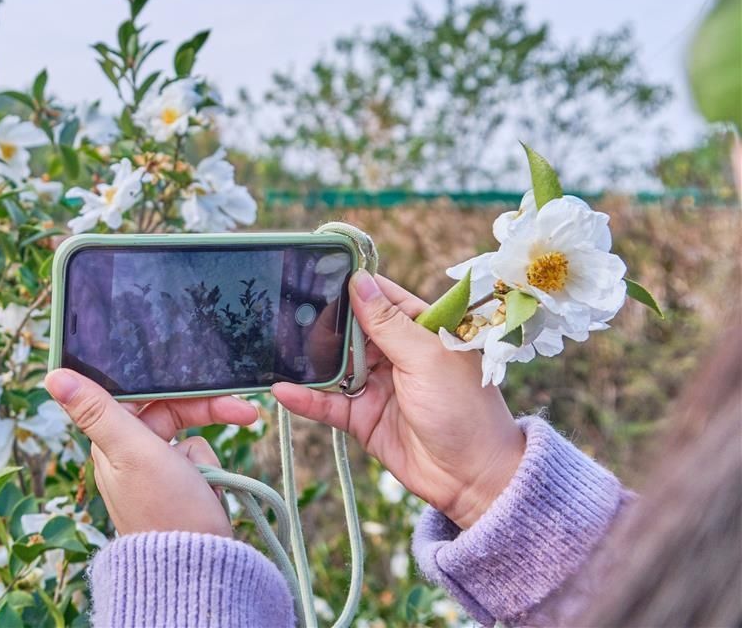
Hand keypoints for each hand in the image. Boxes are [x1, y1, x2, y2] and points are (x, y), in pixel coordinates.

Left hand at [45, 368, 257, 535]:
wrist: (201, 567)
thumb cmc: (164, 511)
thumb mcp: (132, 452)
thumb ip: (96, 410)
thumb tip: (52, 377)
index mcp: (109, 440)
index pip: (140, 393)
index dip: (170, 382)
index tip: (200, 375)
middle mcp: (129, 453)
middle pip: (171, 410)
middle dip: (207, 415)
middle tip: (245, 413)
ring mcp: (155, 471)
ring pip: (192, 437)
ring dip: (206, 458)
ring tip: (206, 483)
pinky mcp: (178, 486)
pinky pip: (201, 461)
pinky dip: (211, 473)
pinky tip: (209, 494)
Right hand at [273, 270, 525, 528]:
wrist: (474, 478)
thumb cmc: (464, 410)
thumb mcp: (426, 357)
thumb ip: (387, 322)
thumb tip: (359, 280)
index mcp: (419, 329)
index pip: (380, 297)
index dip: (351, 284)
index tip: (315, 270)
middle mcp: (395, 353)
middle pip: (349, 329)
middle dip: (321, 321)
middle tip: (285, 310)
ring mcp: (376, 385)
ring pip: (333, 364)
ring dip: (308, 359)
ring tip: (276, 345)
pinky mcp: (361, 417)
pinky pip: (327, 403)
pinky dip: (306, 398)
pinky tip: (283, 390)